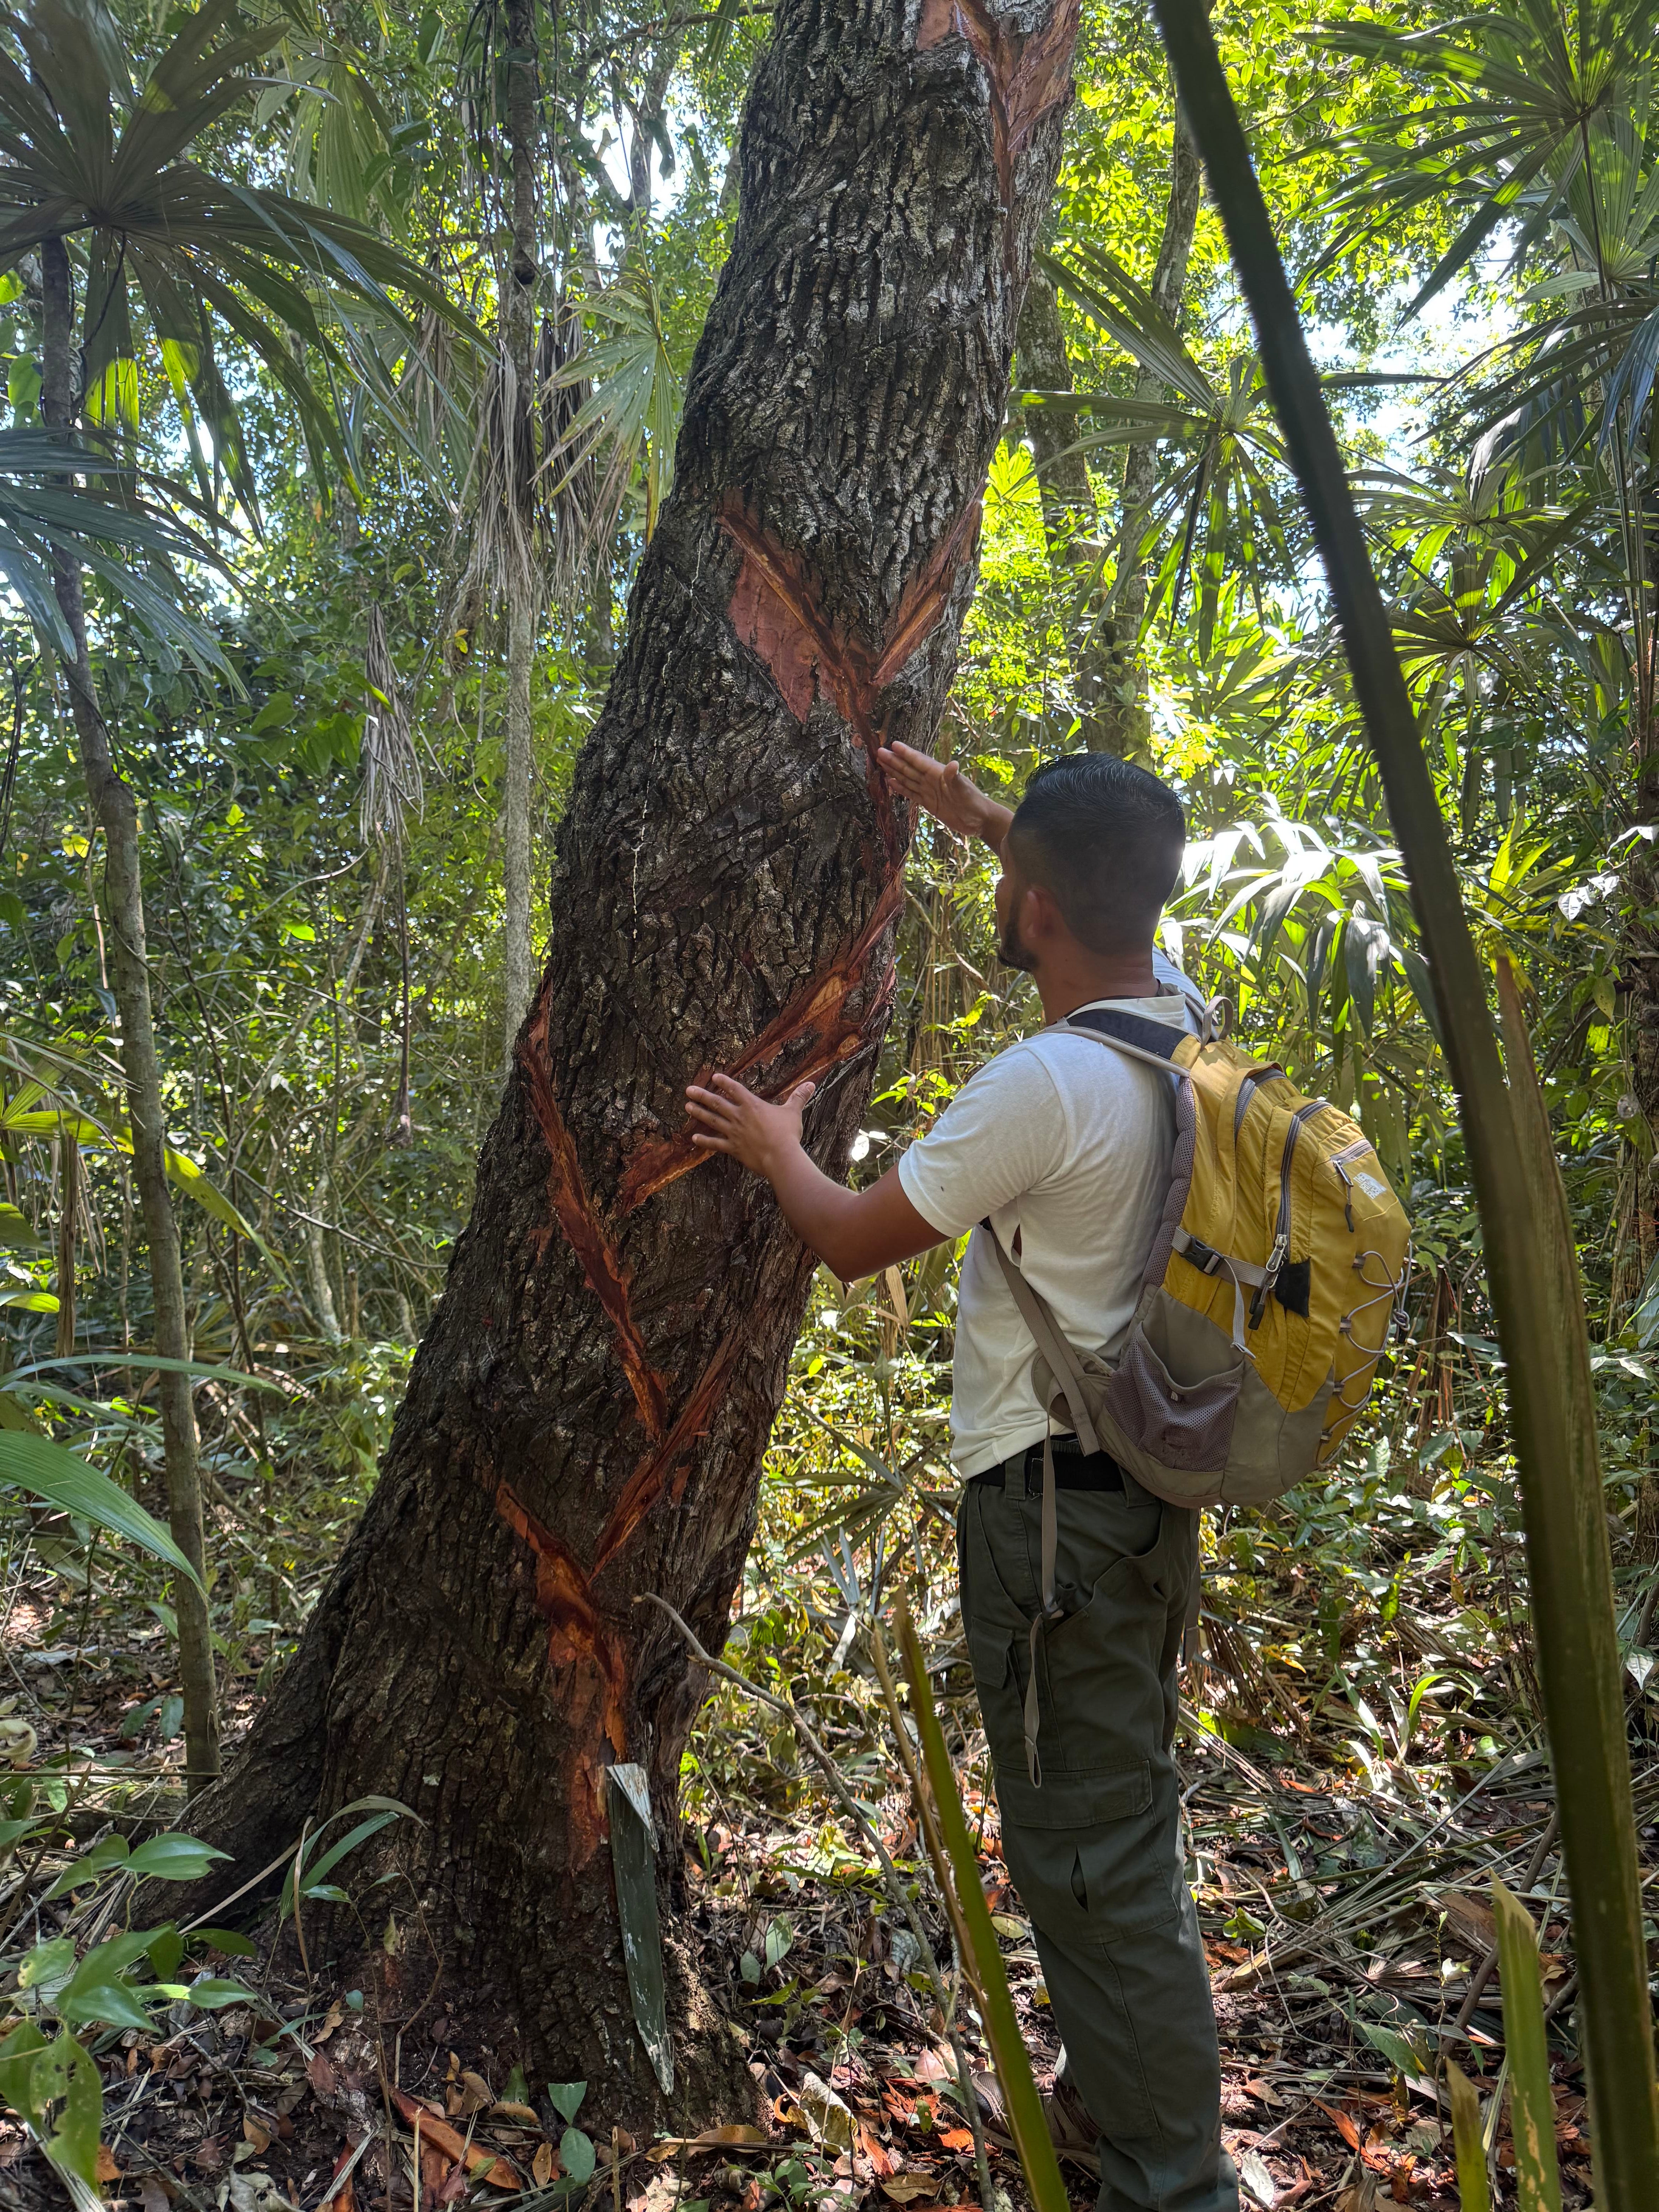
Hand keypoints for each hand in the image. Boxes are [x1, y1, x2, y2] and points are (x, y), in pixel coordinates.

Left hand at [685, 1073, 816, 1177]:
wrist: (780, 1157)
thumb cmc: (787, 1134)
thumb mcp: (793, 1112)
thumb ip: (799, 1097)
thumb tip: (811, 1084)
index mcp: (752, 1105)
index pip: (735, 1089)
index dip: (724, 1082)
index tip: (714, 1076)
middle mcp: (739, 1117)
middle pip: (717, 1103)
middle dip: (702, 1095)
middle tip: (688, 1090)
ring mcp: (734, 1133)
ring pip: (712, 1120)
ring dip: (699, 1113)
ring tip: (687, 1107)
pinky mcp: (733, 1148)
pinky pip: (715, 1144)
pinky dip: (705, 1141)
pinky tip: (694, 1138)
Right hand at [875, 740, 1010, 850]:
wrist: (979, 820)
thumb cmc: (974, 803)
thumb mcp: (964, 790)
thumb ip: (955, 778)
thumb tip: (952, 764)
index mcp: (939, 774)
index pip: (919, 761)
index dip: (907, 754)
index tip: (893, 745)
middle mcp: (932, 780)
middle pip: (909, 768)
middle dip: (895, 760)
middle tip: (879, 751)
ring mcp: (929, 791)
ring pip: (908, 779)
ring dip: (895, 771)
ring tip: (882, 763)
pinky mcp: (929, 803)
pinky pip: (911, 793)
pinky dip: (901, 788)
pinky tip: (891, 783)